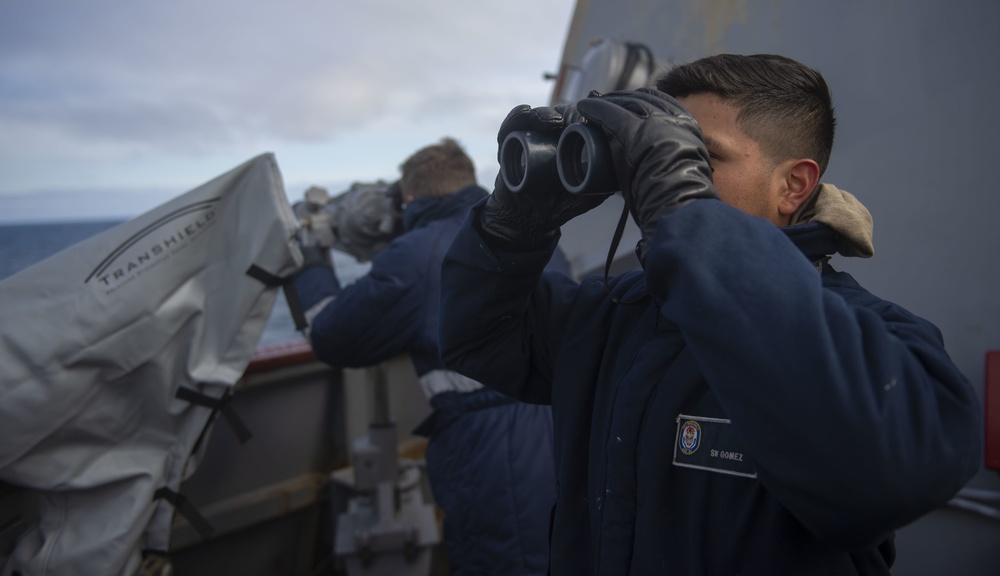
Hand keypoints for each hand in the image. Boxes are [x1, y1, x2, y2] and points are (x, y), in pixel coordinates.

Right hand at [479, 103, 611, 249]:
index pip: (580, 119)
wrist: (529, 219)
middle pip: (559, 113)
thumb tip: (623, 169)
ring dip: (544, 113)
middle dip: (568, 112)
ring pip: (536, 116)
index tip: (594, 112)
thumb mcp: (587, 194)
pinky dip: (516, 117)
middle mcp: (550, 136)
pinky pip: (511, 125)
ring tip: (553, 121)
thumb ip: (604, 184)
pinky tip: (525, 113)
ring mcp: (529, 138)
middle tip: (576, 119)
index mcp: (571, 142)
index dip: (587, 112)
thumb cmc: (560, 205)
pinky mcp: (509, 144)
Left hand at [576, 88, 717, 259]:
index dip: (641, 100)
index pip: (661, 102)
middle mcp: (671, 117)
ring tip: (593, 106)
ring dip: (607, 102)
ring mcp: (650, 121)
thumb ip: (673, 157)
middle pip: (641, 98)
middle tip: (606, 103)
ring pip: (624, 103)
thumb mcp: (683, 166)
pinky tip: (584, 107)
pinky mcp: (629, 129)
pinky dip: (594, 109)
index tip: (629, 103)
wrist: (677, 199)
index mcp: (687, 124)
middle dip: (622, 99)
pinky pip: (607, 112)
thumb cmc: (679, 194)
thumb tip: (659, 164)